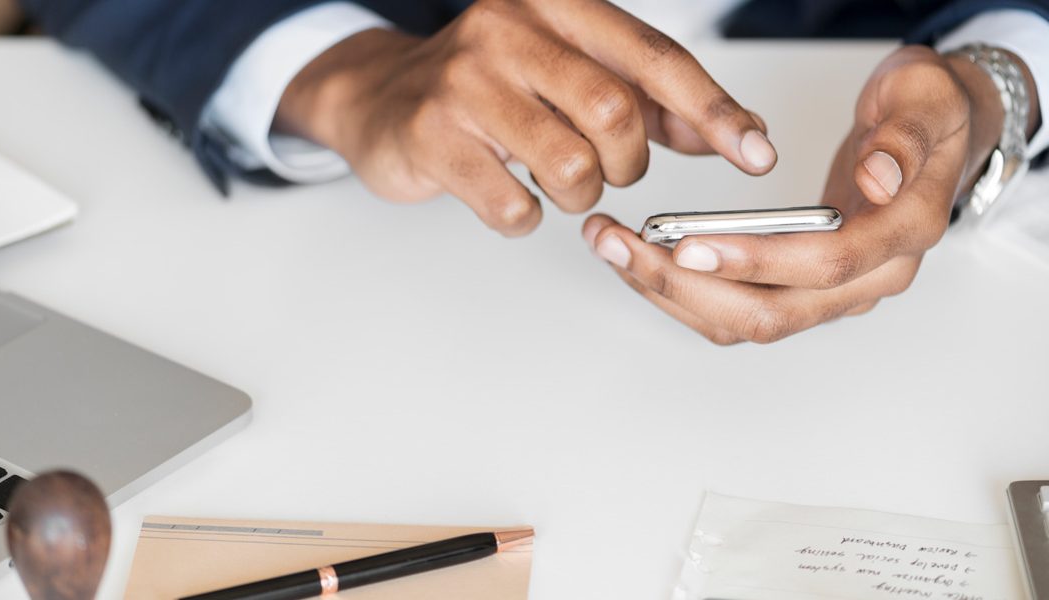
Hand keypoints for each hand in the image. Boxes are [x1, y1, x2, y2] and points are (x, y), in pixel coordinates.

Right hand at [275, 0, 775, 235]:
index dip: (713, 111)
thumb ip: (650, 100)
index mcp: (554, 2)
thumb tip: (731, 132)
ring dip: (578, 195)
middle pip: (615, 115)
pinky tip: (507, 195)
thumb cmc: (490, 87)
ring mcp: (464, 82)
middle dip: (625, 164)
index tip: (756, 153)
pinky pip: (513, 206)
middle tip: (606, 170)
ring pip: (570, 167)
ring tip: (553, 182)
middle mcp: (507, 29)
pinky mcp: (431, 135)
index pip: (654, 58)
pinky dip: (524, 217)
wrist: (383, 99)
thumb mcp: (572, 73)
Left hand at [583, 45, 1021, 343]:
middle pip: (771, 312)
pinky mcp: (802, 288)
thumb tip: (877, 179)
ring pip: (744, 321)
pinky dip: (683, 291)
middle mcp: (870, 278)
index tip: (690, 245)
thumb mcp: (924, 97)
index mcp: (904, 235)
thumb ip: (902, 137)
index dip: (757, 261)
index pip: (826, 266)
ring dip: (671, 293)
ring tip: (613, 248)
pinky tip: (641, 259)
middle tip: (621, 246)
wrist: (935, 133)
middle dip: (686, 286)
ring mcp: (834, 292)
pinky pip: (737, 309)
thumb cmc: (926, 114)